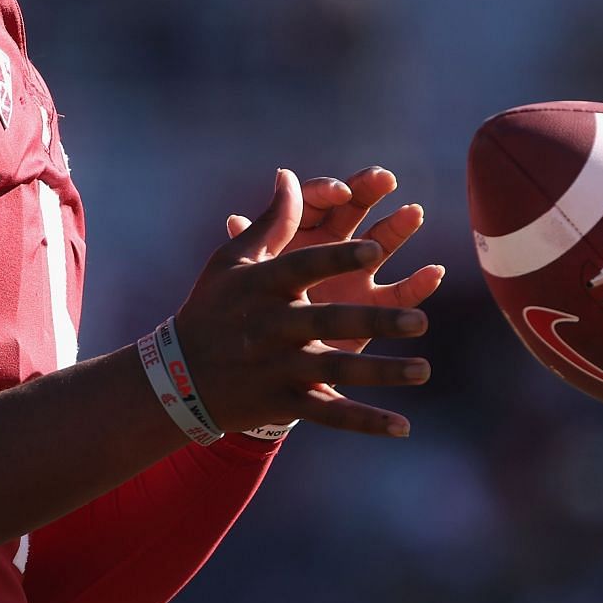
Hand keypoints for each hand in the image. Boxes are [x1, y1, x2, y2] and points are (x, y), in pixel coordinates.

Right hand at [171, 169, 429, 438]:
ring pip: (336, 369)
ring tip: (424, 369)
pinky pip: (329, 414)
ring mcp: (278, 367)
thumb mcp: (233, 261)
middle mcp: (271, 326)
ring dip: (381, 372)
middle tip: (420, 321)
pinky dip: (365, 421)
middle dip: (374, 321)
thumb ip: (272, 222)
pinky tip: (402, 427)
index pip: (303, 267)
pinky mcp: (283, 400)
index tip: (374, 249)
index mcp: (260, 286)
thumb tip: (291, 175)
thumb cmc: (213, 306)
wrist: (179, 377)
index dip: (337, 258)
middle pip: (328, 320)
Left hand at [226, 167, 444, 352]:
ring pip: (380, 244)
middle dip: (369, 191)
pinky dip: (419, 284)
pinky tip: (433, 273)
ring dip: (399, 227)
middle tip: (386, 180)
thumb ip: (250, 253)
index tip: (341, 193)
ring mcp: (353, 277)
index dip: (328, 192)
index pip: (314, 200)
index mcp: (295, 235)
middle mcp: (327, 249)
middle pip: (353, 210)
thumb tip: (235, 218)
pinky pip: (399, 293)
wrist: (266, 369)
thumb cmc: (250, 318)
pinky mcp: (371, 310)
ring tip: (413, 213)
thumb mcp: (248, 284)